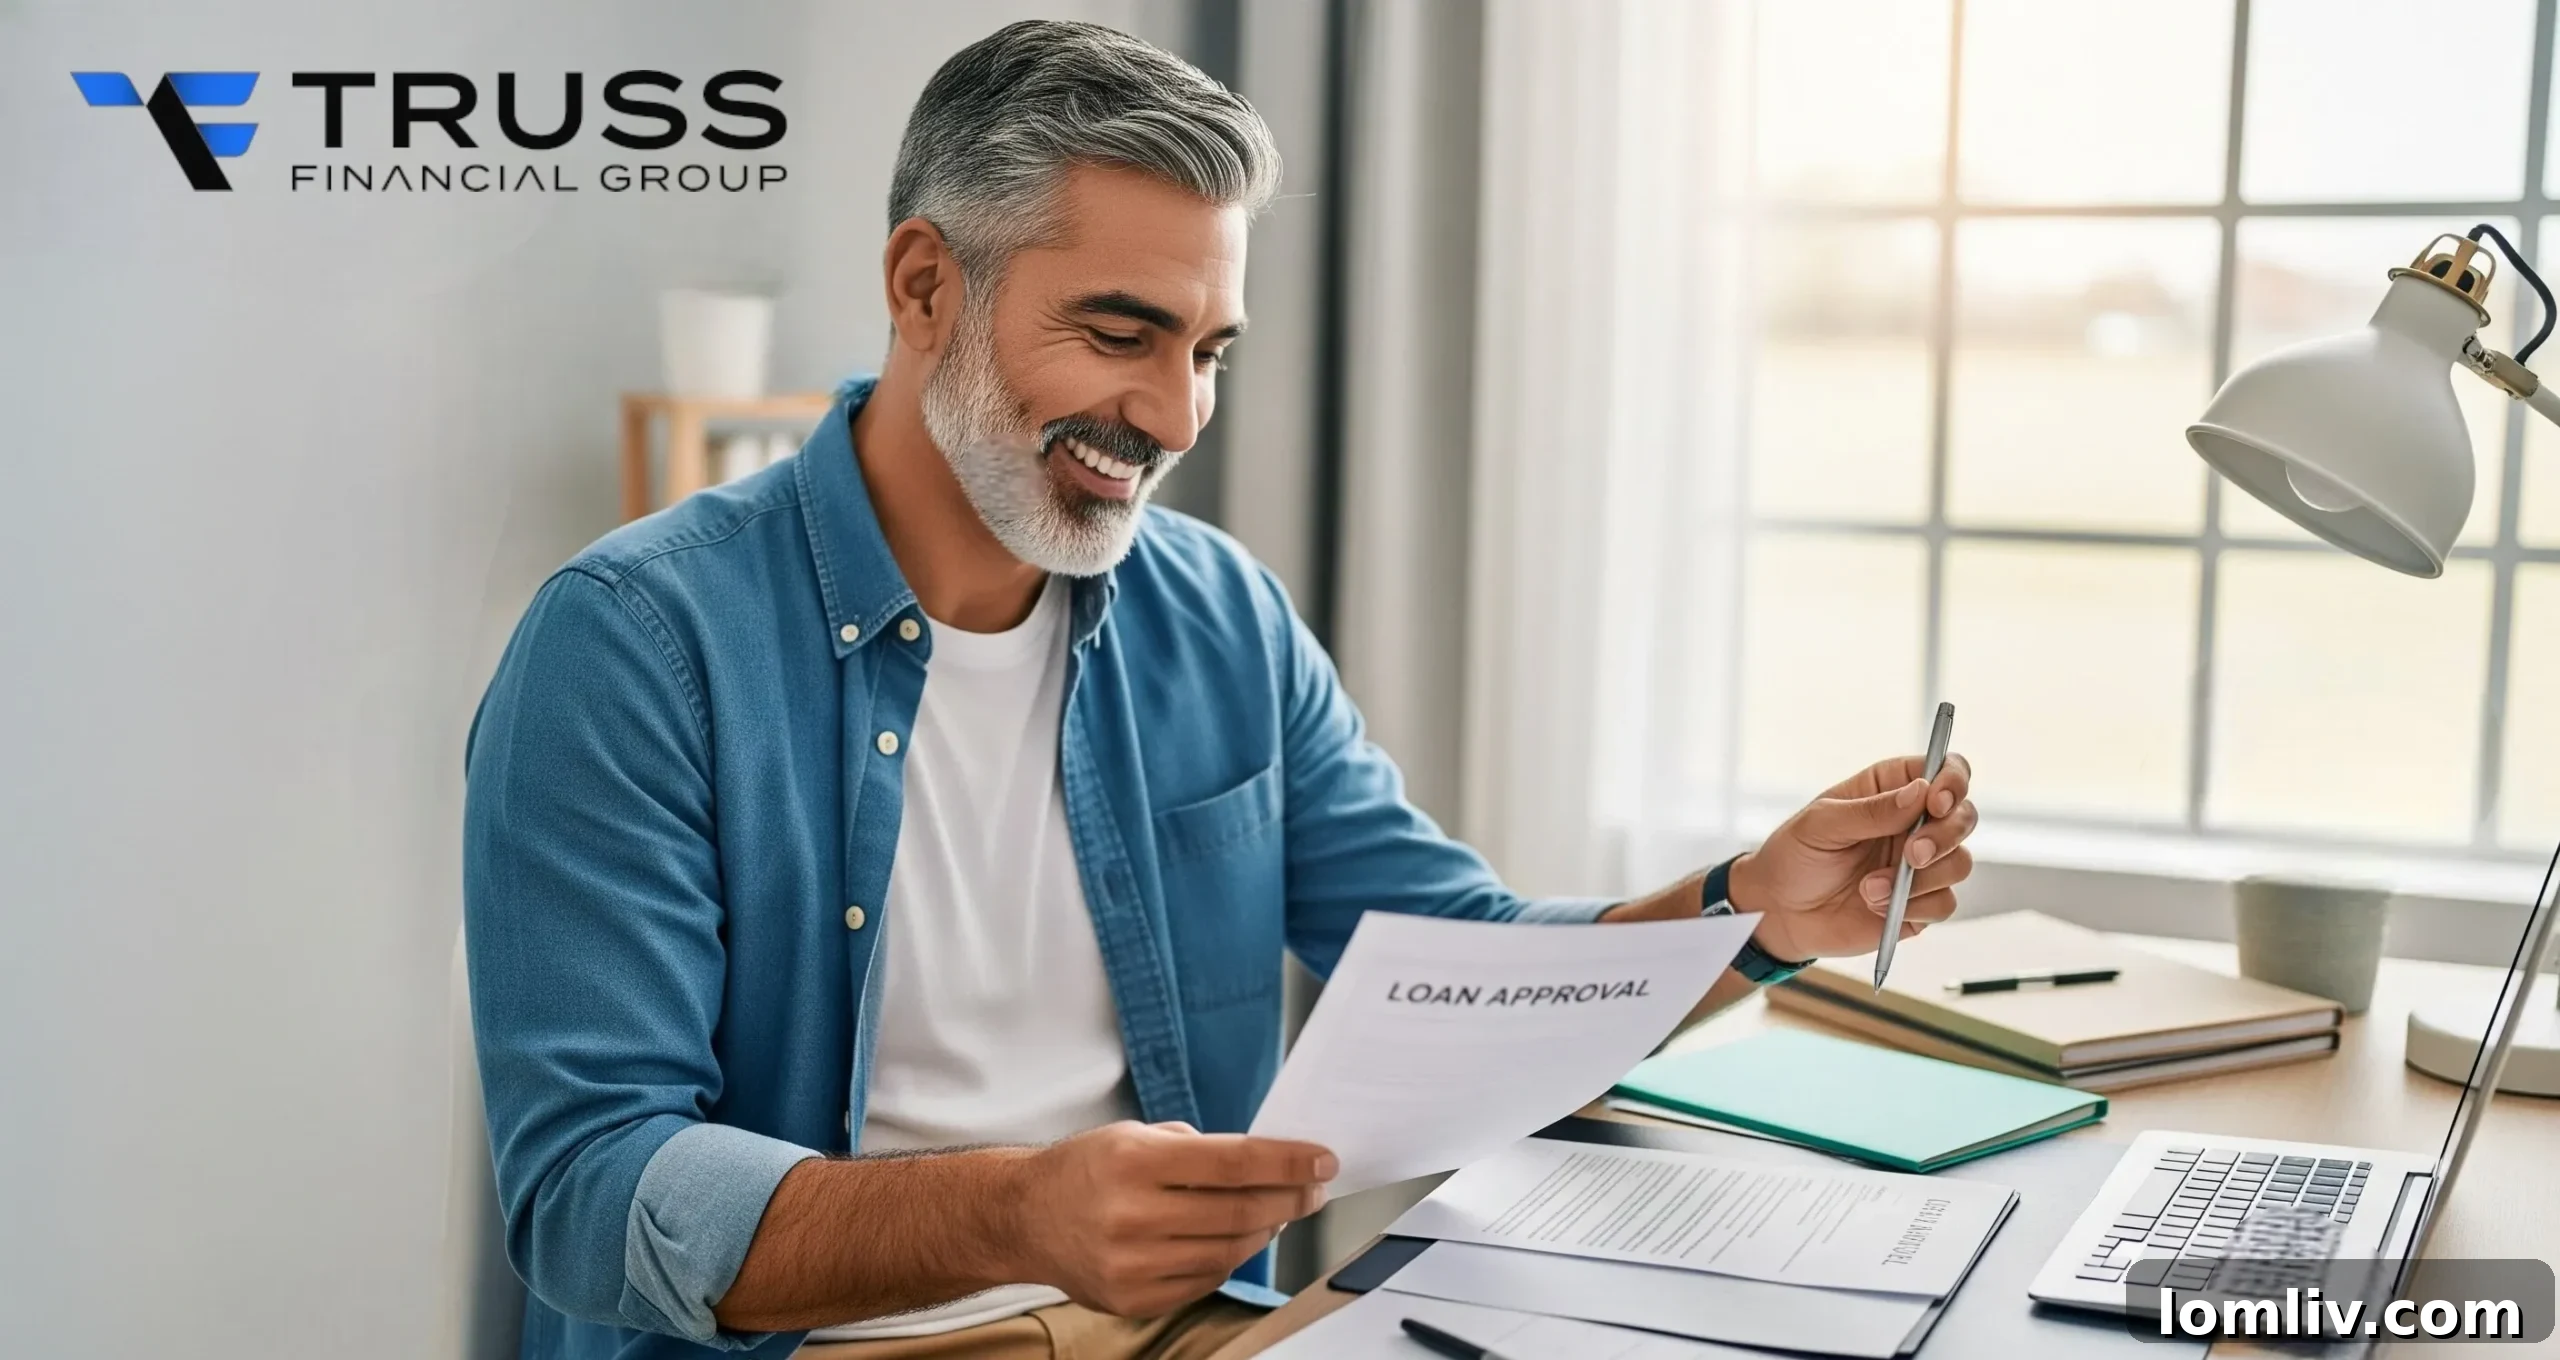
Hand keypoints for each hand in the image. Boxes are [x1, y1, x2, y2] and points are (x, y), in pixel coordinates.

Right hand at [1008, 1121, 1335, 1316]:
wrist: (1023, 1219)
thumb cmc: (1084, 1170)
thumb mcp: (1133, 1134)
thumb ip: (1198, 1147)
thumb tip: (1267, 1163)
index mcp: (1135, 1162)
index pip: (1233, 1162)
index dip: (1288, 1163)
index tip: (1323, 1160)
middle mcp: (1132, 1215)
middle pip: (1239, 1211)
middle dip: (1290, 1198)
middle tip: (1312, 1188)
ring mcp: (1133, 1264)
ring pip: (1229, 1251)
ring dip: (1264, 1229)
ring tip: (1275, 1211)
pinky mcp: (1134, 1299)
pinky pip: (1205, 1280)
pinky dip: (1230, 1258)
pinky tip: (1235, 1238)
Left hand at [1729, 752, 1976, 961]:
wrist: (1779, 913)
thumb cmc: (1794, 857)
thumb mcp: (1821, 824)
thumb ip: (1871, 810)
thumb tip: (1920, 792)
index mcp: (1892, 789)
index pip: (1946, 771)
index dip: (1954, 780)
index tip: (1937, 801)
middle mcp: (1914, 824)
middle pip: (1964, 817)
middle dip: (1945, 836)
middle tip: (1911, 854)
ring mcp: (1921, 865)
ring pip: (1960, 863)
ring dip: (1922, 878)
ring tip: (1871, 888)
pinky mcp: (1920, 903)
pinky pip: (1944, 903)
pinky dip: (1916, 907)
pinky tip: (1877, 906)